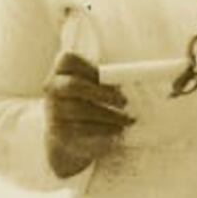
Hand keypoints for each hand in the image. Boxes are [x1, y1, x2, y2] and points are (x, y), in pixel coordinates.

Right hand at [44, 53, 131, 178]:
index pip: (68, 59)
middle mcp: (52, 88)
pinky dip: (105, 129)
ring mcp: (53, 111)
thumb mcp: (97, 87)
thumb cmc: (90, 104)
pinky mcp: (59, 132)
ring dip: (110, 115)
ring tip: (129, 119)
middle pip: (73, 85)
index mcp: (62, 72)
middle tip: (125, 101)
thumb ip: (111, 79)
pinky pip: (83, 129)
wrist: (69, 138)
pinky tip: (118, 130)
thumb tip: (144, 76)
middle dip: (103, 93)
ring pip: (80, 110)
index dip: (90, 67)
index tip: (109, 78)